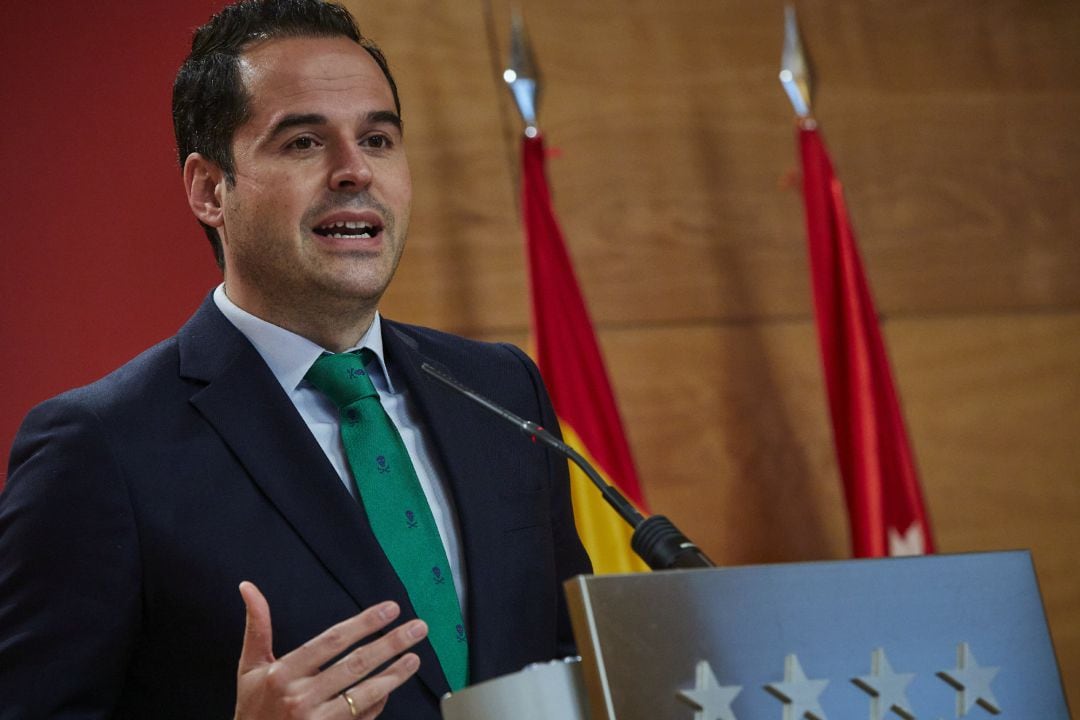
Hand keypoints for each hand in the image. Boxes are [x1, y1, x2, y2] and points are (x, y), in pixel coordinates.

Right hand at [234, 581, 426, 719]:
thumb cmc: (253, 708)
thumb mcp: (250, 668)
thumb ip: (257, 627)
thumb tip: (248, 587)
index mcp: (283, 674)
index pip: (332, 642)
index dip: (364, 623)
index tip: (390, 609)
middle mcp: (300, 697)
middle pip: (355, 665)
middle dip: (390, 644)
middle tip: (418, 628)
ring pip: (364, 695)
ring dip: (394, 675)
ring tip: (414, 658)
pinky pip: (361, 717)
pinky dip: (378, 702)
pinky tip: (393, 686)